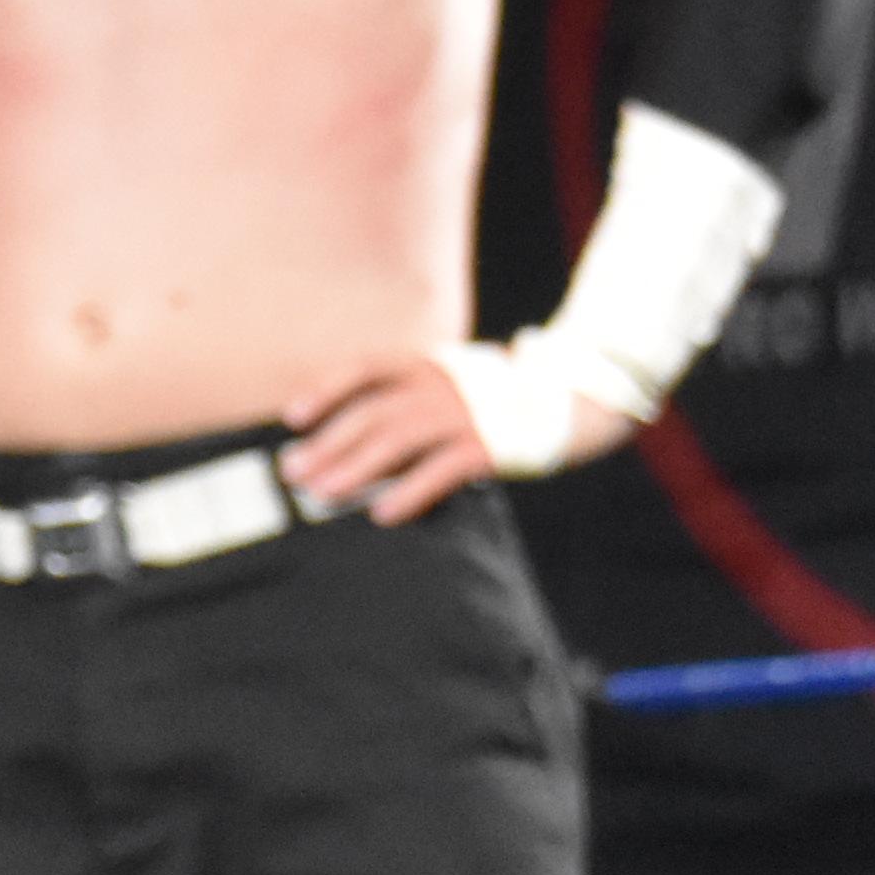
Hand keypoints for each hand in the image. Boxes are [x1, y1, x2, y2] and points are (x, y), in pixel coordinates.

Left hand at [284, 354, 625, 526]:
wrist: (582, 393)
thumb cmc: (512, 392)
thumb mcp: (461, 379)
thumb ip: (420, 396)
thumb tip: (368, 435)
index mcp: (431, 361)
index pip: (367, 368)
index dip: (327, 390)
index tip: (292, 416)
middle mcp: (442, 382)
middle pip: (372, 413)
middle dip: (328, 443)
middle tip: (291, 473)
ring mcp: (467, 412)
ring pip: (397, 441)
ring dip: (355, 468)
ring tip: (323, 494)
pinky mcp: (491, 445)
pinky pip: (440, 471)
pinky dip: (408, 492)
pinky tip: (382, 512)